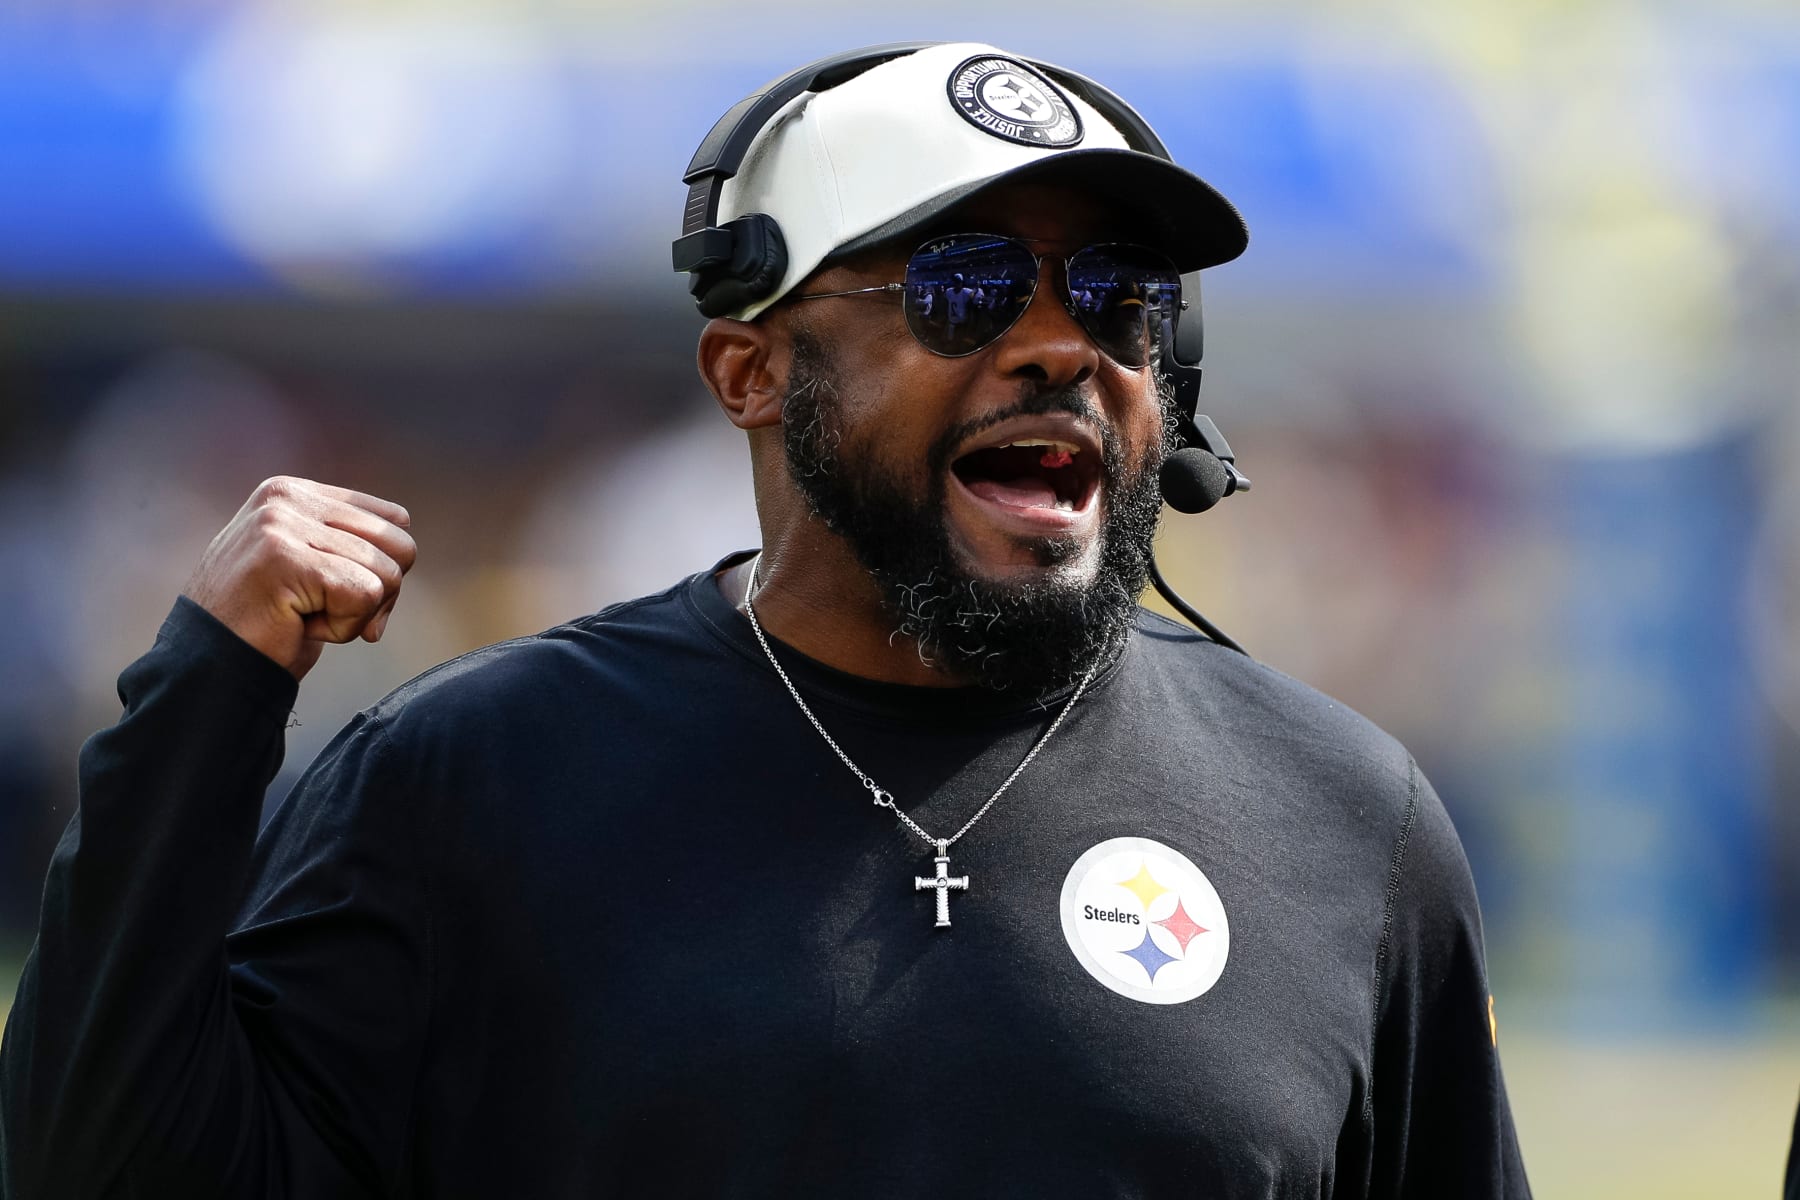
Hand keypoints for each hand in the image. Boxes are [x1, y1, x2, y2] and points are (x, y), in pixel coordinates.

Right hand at [182, 477, 416, 680]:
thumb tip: (406, 541)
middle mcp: (285, 499)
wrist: (208, 670)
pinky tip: (300, 627)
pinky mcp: (285, 558)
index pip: (393, 520)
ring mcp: (281, 525)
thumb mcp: (306, 564)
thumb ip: (345, 541)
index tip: (344, 597)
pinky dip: (344, 627)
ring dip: (355, 615)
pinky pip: (365, 595)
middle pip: (400, 545)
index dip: (384, 569)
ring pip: (386, 573)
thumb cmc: (263, 625)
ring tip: (303, 618)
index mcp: (293, 493)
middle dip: (380, 594)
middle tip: (329, 615)